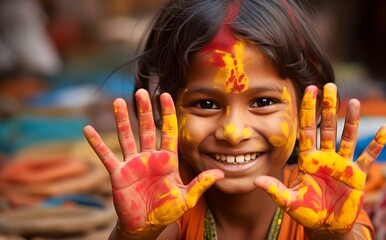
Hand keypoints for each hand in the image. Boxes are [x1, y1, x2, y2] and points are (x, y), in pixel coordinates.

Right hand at [84, 89, 223, 232]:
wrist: (146, 226)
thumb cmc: (166, 211)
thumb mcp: (186, 198)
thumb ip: (200, 184)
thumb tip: (220, 173)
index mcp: (167, 160)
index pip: (168, 132)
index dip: (167, 114)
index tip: (166, 95)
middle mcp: (149, 158)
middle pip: (147, 129)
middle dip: (145, 111)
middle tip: (142, 91)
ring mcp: (133, 164)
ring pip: (127, 137)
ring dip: (122, 120)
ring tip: (118, 101)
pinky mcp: (118, 173)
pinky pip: (106, 156)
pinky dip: (97, 144)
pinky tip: (88, 129)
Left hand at [255, 83, 385, 233]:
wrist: (327, 227)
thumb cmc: (307, 213)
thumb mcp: (289, 202)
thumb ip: (275, 190)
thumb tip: (256, 181)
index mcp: (308, 160)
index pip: (307, 130)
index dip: (308, 110)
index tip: (309, 90)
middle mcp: (326, 157)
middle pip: (327, 128)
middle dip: (329, 108)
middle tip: (330, 86)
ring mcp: (343, 165)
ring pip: (348, 137)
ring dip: (352, 121)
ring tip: (354, 102)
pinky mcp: (357, 175)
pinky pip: (368, 157)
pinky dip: (377, 144)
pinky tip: (385, 129)